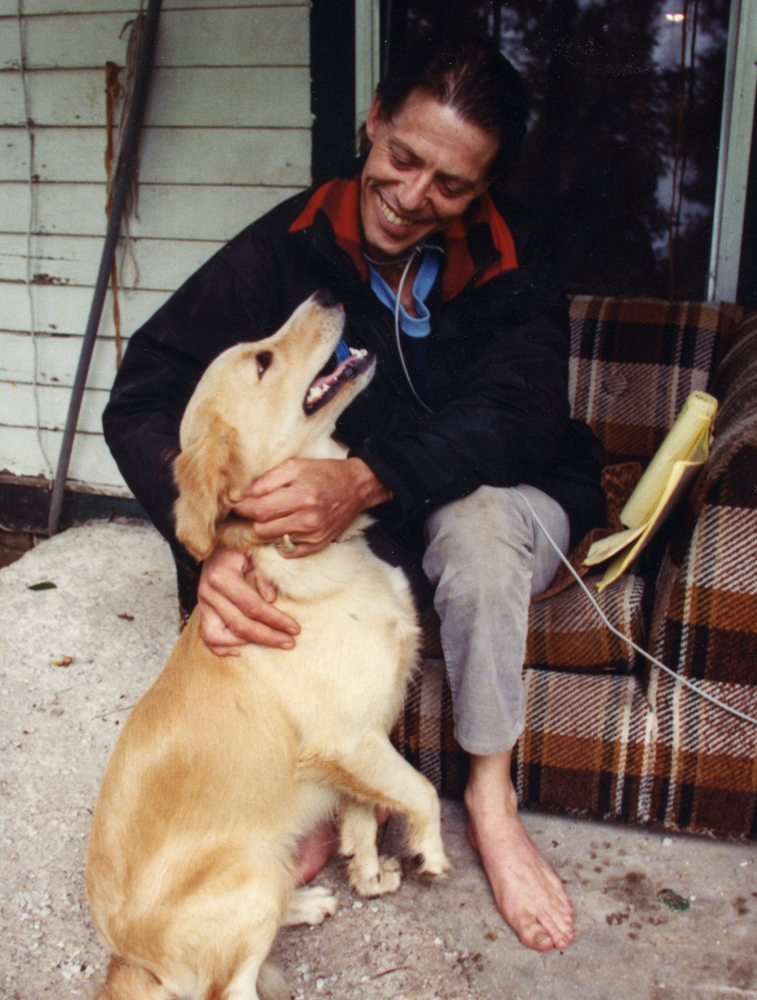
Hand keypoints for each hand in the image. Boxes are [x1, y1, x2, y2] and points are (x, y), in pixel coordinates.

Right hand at [197, 545, 299, 654]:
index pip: (253, 607)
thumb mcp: (256, 551)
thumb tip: (270, 599)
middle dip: (268, 637)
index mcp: (223, 576)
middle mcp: (208, 592)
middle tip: (290, 642)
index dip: (276, 620)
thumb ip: (264, 573)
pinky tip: (244, 646)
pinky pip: (207, 636)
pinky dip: (224, 646)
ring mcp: (202, 603)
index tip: (295, 628)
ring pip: (218, 637)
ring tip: (268, 641)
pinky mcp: (202, 609)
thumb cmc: (240, 544)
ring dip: (245, 643)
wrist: (217, 541)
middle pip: (240, 625)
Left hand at [234, 457, 390, 556]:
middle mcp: (308, 519)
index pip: (258, 510)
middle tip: (258, 507)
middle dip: (255, 518)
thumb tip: (243, 496)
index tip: (238, 504)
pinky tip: (287, 526)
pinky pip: (287, 552)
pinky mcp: (318, 545)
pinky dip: (281, 541)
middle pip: (262, 528)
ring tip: (275, 515)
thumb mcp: (294, 466)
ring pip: (271, 540)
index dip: (243, 508)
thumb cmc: (323, 473)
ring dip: (267, 528)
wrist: (356, 487)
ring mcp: (314, 535)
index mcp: (302, 496)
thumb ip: (266, 481)